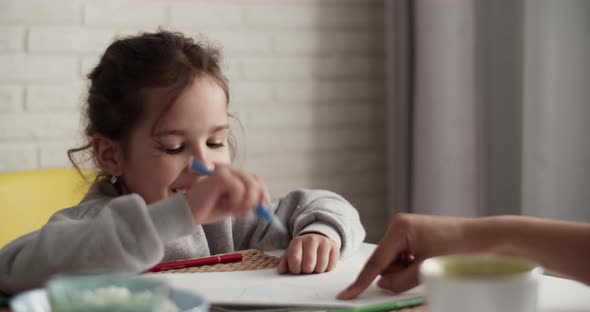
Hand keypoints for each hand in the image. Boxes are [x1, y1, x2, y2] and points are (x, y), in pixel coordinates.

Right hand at [184, 163, 269, 223]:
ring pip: (250, 185)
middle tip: (245, 213)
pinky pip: (238, 188)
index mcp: (233, 174)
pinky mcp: (219, 175)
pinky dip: (236, 201)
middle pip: (255, 181)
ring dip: (245, 203)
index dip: (263, 193)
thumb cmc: (208, 209)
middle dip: (255, 200)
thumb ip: (247, 202)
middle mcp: (229, 169)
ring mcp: (224, 170)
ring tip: (233, 211)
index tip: (264, 208)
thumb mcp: (233, 206)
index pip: (256, 179)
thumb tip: (265, 205)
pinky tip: (226, 207)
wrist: (188, 213)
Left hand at [278, 233, 339, 273]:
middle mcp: (311, 239)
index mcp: (298, 241)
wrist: (318, 238)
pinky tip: (323, 264)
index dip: (295, 269)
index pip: (295, 259)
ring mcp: (324, 242)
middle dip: (306, 271)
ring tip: (315, 266)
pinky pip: (331, 266)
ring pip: (320, 267)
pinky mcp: (334, 246)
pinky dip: (326, 269)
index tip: (296, 270)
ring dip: (317, 271)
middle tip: (306, 268)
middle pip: (309, 265)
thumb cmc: (303, 250)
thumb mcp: (292, 253)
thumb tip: (281, 270)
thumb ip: (285, 262)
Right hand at [337, 213, 466, 298]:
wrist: (486, 238)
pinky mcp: (416, 236)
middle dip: (395, 274)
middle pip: (384, 262)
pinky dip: (411, 266)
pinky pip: (404, 258)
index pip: (376, 261)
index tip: (347, 294)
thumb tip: (383, 283)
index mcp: (399, 229)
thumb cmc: (460, 248)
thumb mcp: (426, 268)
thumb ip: (400, 280)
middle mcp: (400, 226)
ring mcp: (408, 230)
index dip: (362, 281)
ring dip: (405, 271)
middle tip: (416, 275)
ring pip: (393, 262)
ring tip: (427, 267)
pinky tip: (427, 263)